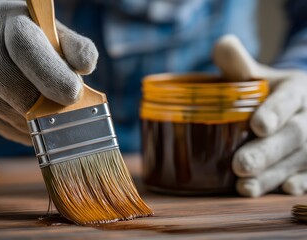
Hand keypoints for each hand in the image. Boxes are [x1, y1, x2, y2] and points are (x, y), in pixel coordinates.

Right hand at [0, 1, 97, 144]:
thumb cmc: (33, 39)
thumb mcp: (57, 33)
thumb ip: (76, 47)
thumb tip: (85, 66)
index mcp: (13, 26)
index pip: (24, 48)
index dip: (50, 74)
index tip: (74, 93)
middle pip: (5, 82)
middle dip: (40, 105)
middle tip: (67, 114)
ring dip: (32, 122)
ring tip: (56, 122)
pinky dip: (22, 131)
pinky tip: (40, 130)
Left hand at [213, 35, 306, 196]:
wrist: (294, 106)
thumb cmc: (267, 92)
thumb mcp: (256, 75)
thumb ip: (238, 64)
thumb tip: (223, 44)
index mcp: (297, 89)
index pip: (289, 99)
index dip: (275, 111)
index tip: (257, 126)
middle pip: (294, 135)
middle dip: (267, 152)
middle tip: (240, 164)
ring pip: (299, 160)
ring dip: (273, 175)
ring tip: (245, 187)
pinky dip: (297, 184)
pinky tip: (280, 191)